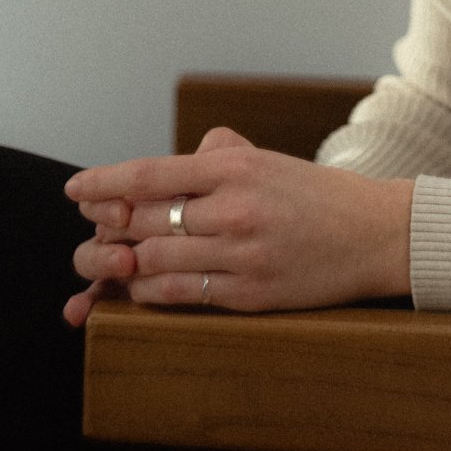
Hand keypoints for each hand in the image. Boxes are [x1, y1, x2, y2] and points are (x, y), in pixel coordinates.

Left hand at [61, 126, 413, 325]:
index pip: (149, 175)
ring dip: (122, 266)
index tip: (75, 190)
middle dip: (106, 230)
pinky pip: (182, 296)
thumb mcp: (266, 159)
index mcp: (234, 168)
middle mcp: (233, 209)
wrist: (375, 233)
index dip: (102, 183)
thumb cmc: (314, 194)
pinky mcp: (250, 294)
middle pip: (143, 221)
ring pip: (154, 262)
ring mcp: (241, 255)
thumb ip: (216, 154)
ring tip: (108, 265)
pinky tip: (142, 287)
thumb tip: (166, 166)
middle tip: (91, 234)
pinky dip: (151, 293)